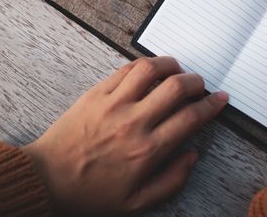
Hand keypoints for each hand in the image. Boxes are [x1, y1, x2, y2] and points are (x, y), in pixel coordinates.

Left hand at [23, 57, 227, 215]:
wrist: (47, 179)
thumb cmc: (90, 193)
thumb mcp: (136, 202)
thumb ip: (172, 181)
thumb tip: (193, 156)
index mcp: (147, 150)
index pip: (191, 118)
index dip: (211, 105)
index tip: (218, 99)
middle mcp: (134, 122)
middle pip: (176, 88)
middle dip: (196, 81)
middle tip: (199, 84)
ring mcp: (114, 104)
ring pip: (151, 69)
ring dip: (171, 65)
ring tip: (176, 70)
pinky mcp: (96, 93)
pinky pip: (125, 69)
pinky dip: (144, 65)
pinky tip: (150, 70)